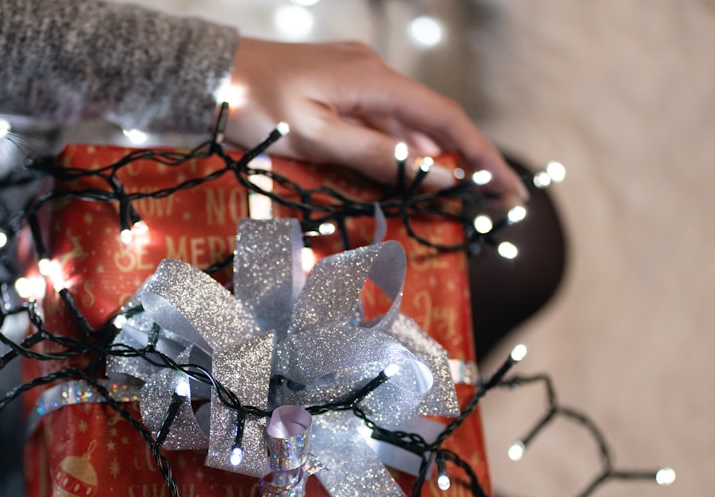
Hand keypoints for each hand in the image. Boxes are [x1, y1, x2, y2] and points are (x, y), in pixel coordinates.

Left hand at [225, 37, 527, 204]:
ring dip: (431, 161)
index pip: (447, 121)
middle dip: (465, 163)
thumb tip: (438, 175)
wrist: (206, 75)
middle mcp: (373, 72)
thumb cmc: (252, 106)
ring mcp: (357, 77)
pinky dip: (399, 151)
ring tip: (454, 201)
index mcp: (373, 79)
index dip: (483, 157)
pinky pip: (382, 121)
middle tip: (488, 207)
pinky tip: (405, 177)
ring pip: (407, 125)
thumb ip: (377, 157)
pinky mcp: (339, 87)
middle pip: (434, 122)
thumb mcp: (316, 137)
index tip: (509, 192)